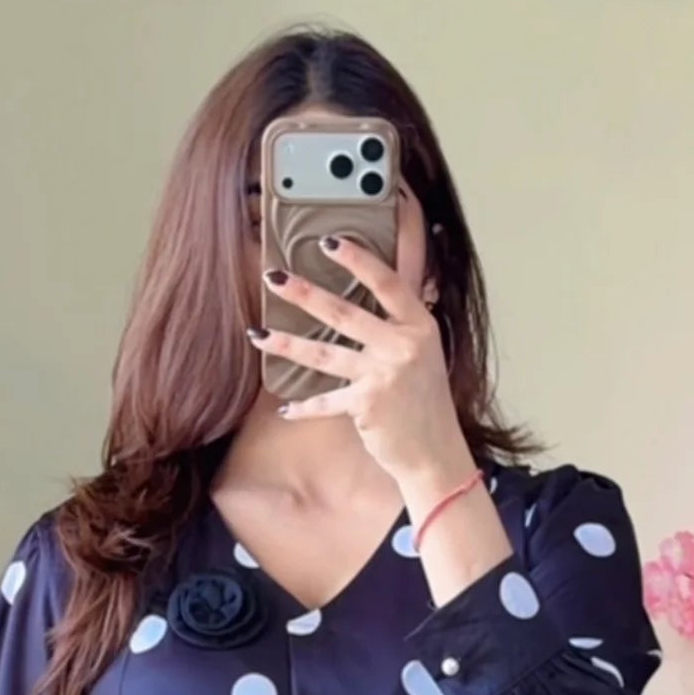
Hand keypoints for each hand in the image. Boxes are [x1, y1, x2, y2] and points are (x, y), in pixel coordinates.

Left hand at [252, 238, 473, 494]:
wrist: (435, 452)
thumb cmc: (426, 402)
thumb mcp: (425, 352)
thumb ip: (401, 323)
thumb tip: (378, 290)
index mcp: (419, 325)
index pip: (386, 282)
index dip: (357, 259)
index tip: (328, 241)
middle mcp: (402, 345)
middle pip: (344, 313)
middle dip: (304, 293)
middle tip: (273, 276)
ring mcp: (383, 374)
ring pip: (325, 354)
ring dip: (288, 344)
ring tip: (258, 335)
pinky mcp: (366, 404)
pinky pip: (326, 402)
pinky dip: (305, 408)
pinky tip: (284, 409)